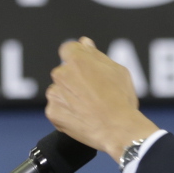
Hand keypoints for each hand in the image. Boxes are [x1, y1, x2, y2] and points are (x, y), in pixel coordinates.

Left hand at [45, 38, 156, 161]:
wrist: (118, 130)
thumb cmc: (121, 99)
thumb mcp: (117, 71)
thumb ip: (96, 55)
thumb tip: (84, 42)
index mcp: (77, 59)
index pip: (68, 49)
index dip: (79, 59)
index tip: (87, 69)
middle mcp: (61, 74)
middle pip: (63, 72)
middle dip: (74, 79)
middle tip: (93, 93)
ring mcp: (54, 94)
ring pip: (59, 90)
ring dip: (68, 96)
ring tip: (88, 108)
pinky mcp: (52, 112)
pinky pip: (56, 109)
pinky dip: (66, 113)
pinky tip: (82, 118)